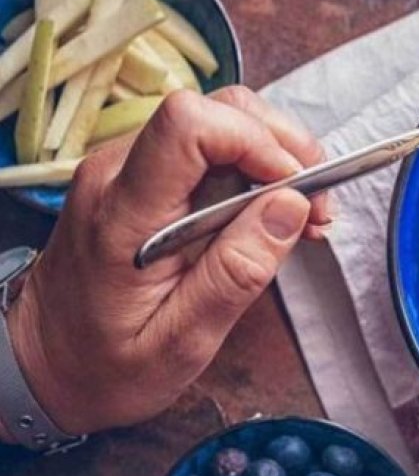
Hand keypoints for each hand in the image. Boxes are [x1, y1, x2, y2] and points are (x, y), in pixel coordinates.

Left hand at [1, 86, 328, 438]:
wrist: (45, 363)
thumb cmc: (107, 364)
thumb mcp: (180, 343)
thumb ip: (235, 274)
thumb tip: (291, 207)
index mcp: (122, 214)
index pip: (188, 126)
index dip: (255, 142)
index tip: (294, 191)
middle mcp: (118, 173)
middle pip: (215, 111)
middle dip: (282, 148)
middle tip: (316, 208)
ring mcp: (128, 169)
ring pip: (219, 122)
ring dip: (275, 157)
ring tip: (303, 214)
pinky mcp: (142, 176)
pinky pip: (208, 148)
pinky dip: (254, 169)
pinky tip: (272, 212)